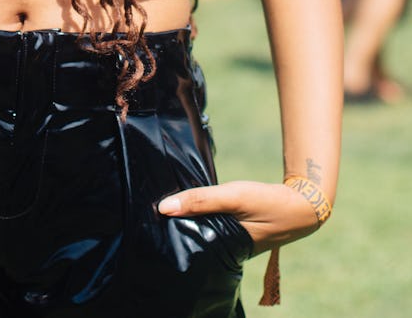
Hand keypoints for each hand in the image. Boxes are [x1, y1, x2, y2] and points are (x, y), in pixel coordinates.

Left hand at [158, 180, 321, 254]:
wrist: (301, 203)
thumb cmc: (266, 203)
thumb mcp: (233, 197)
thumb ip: (201, 200)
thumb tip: (164, 207)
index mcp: (223, 251)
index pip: (187, 247)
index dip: (169, 235)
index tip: (147, 223)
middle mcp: (224, 250)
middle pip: (192, 240)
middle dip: (175, 228)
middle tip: (150, 213)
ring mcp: (230, 241)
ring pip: (201, 231)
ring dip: (187, 219)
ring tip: (164, 207)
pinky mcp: (234, 231)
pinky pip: (211, 224)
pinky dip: (201, 215)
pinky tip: (189, 204)